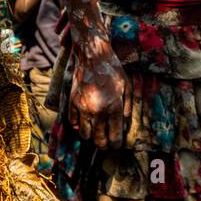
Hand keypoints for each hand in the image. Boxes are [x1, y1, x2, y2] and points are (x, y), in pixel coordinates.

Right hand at [68, 35, 128, 149]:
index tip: (116, 144)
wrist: (92, 55)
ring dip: (91, 137)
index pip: (114, 137)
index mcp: (114, 107)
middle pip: (99, 140)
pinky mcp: (72, 102)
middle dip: (104, 144)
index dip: (116, 144)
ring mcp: (83, 107)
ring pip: (84, 135)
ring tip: (95, 132)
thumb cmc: (113, 70)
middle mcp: (98, 110)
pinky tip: (85, 122)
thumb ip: (128, 108)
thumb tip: (124, 125)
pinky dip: (79, 126)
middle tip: (106, 142)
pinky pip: (73, 123)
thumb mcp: (127, 87)